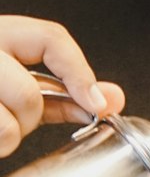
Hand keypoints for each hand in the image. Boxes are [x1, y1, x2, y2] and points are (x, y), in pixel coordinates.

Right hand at [0, 16, 124, 155]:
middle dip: (30, 118)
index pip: (50, 38)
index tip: (96, 103)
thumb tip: (112, 98)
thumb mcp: (17, 80)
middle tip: (15, 118)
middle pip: (29, 93)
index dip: (79, 73)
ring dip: (6, 138)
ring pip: (6, 126)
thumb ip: (63, 88)